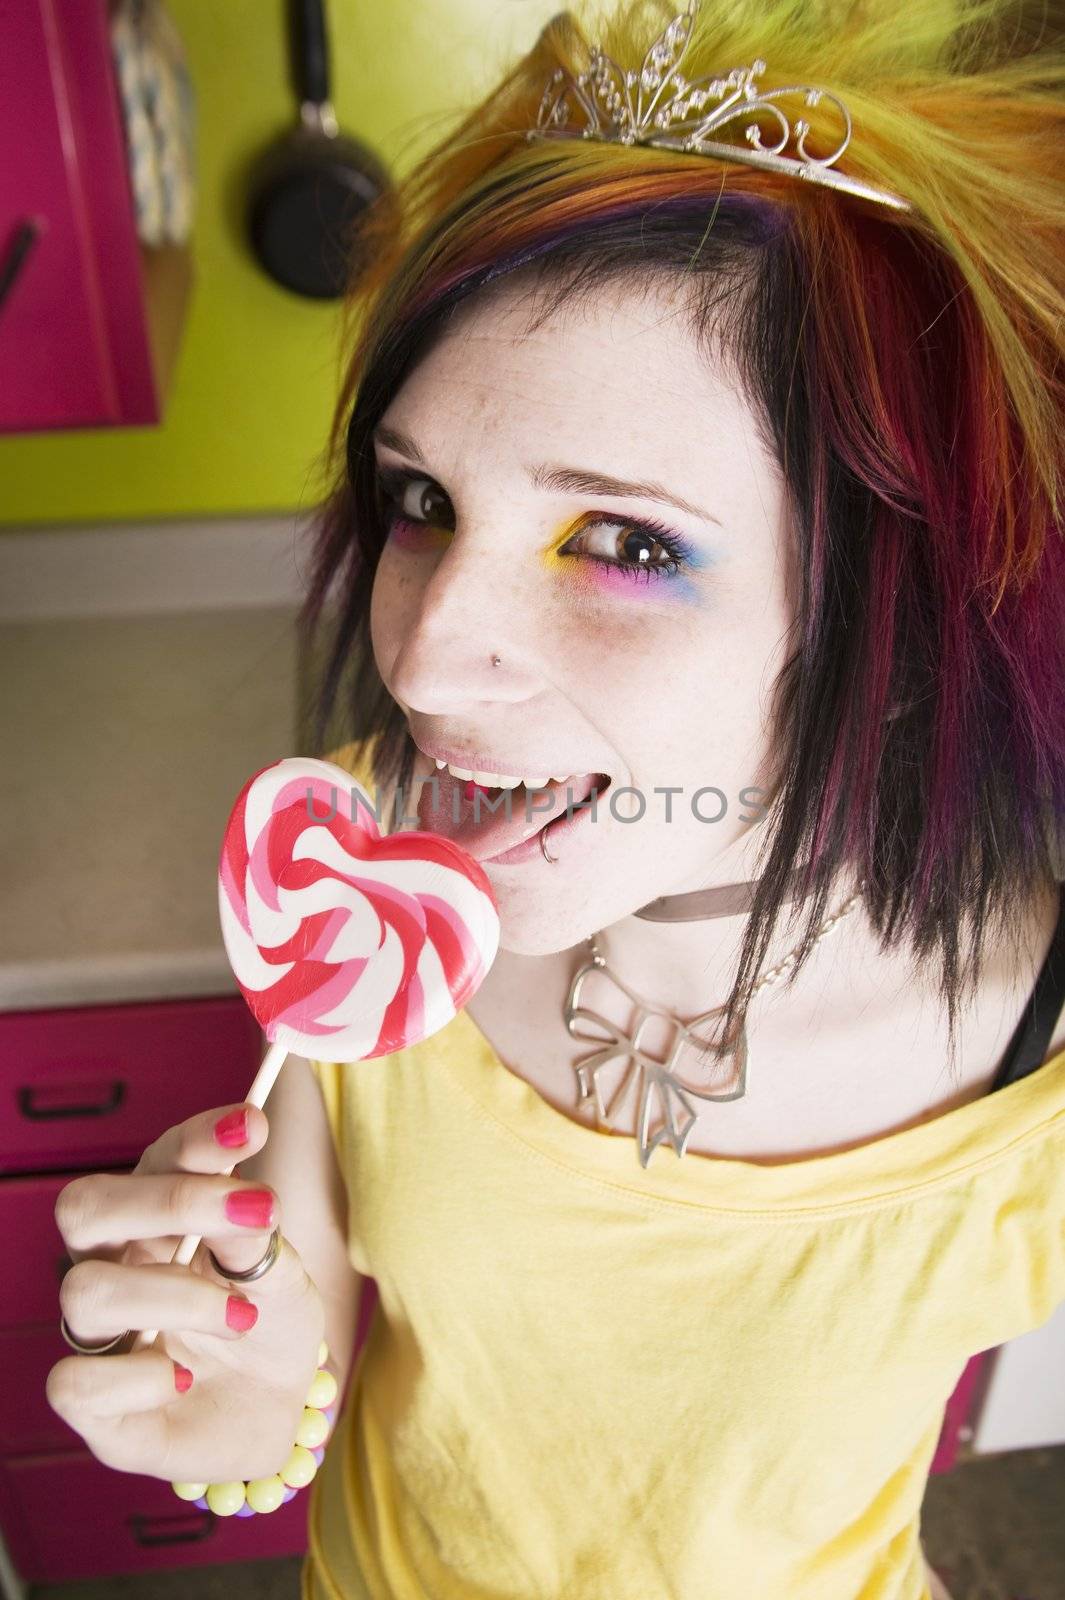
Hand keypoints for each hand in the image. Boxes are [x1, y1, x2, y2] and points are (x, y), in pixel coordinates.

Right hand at [46, 1103, 325, 1484]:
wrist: (278, 1409)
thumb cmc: (269, 1324)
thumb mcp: (281, 1273)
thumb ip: (254, 1236)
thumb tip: (246, 1200)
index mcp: (155, 1218)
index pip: (155, 1160)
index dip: (197, 1139)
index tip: (253, 1125)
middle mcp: (114, 1264)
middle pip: (85, 1207)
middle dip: (168, 1201)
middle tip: (256, 1211)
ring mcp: (99, 1332)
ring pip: (84, 1292)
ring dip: (176, 1296)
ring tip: (242, 1315)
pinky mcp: (93, 1403)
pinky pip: (74, 1383)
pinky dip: (140, 1379)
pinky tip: (185, 1380)